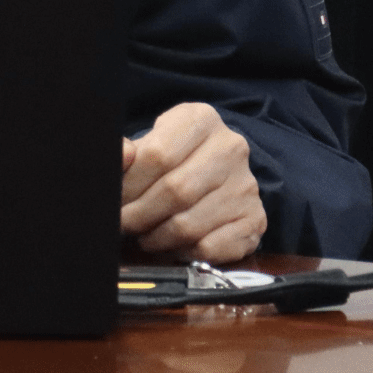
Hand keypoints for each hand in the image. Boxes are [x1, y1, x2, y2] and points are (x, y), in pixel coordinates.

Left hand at [120, 102, 266, 262]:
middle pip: (175, 191)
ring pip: (191, 225)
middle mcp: (231, 148)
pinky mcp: (255, 218)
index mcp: (202, 119)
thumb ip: (130, 152)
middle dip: (140, 215)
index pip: (158, 155)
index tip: (116, 200)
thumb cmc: (174, 158)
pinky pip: (213, 247)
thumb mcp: (150, 143)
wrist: (216, 171)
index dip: (129, 184)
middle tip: (124, 224)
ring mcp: (246, 184)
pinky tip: (174, 246)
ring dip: (158, 238)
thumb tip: (123, 155)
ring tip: (145, 236)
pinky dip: (186, 253)